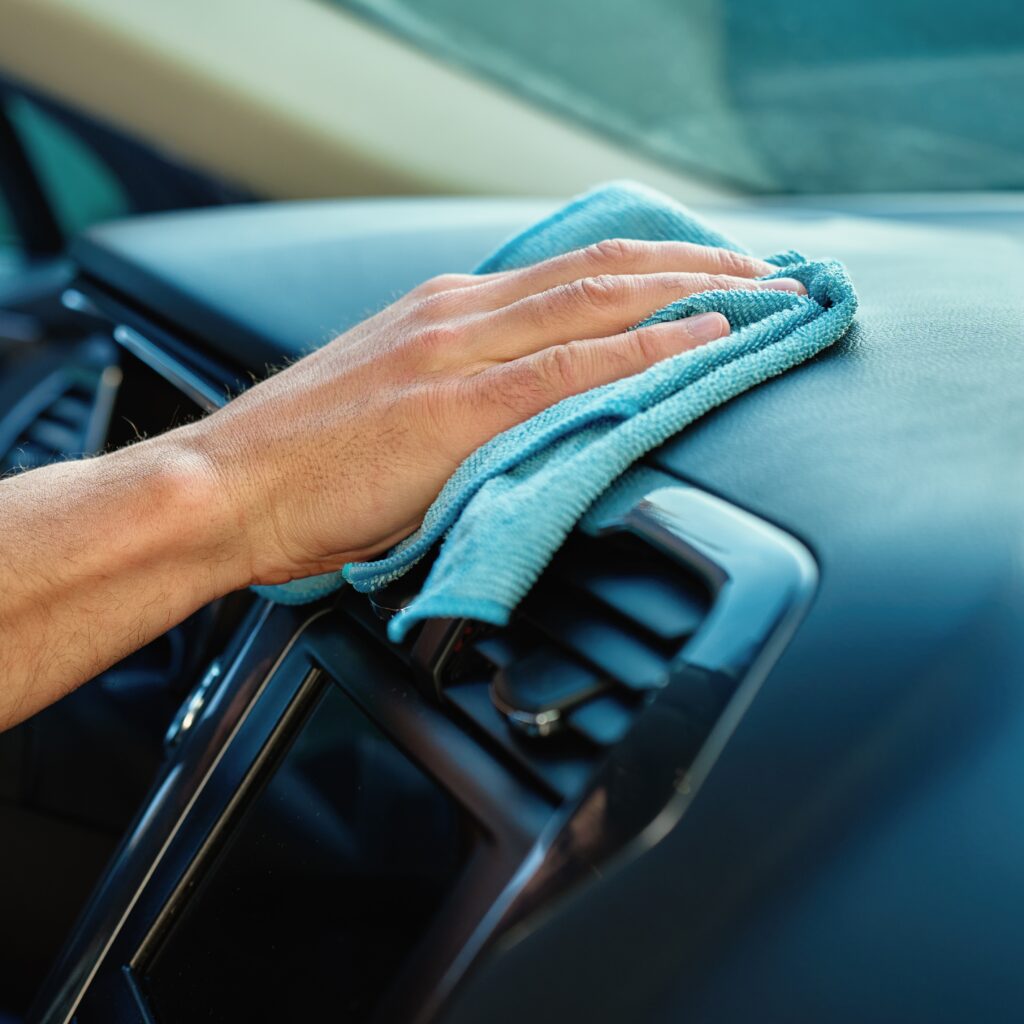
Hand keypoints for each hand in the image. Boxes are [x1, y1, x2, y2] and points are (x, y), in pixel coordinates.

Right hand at [189, 239, 803, 585]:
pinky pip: (570, 368)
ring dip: (694, 295)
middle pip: (602, 269)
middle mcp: (456, 314)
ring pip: (598, 303)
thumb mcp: (391, 399)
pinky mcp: (453, 410)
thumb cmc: (302, 458)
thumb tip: (531, 406)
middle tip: (768, 272)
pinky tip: (701, 346)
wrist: (226, 486)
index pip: (573, 270)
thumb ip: (463, 389)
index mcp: (443, 311)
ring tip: (764, 298)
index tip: (713, 270)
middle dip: (698, 264)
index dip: (655, 264)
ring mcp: (456, 355)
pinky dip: (645, 351)